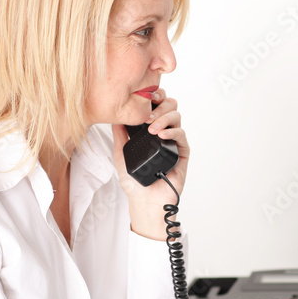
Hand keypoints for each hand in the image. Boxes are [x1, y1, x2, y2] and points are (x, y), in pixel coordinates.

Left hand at [111, 89, 189, 240]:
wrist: (145, 201)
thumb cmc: (134, 182)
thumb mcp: (120, 155)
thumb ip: (119, 136)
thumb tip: (115, 117)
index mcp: (150, 130)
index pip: (156, 106)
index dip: (154, 98)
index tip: (146, 97)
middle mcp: (164, 133)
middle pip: (169, 106)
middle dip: (160, 105)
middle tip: (149, 114)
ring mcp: (173, 142)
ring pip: (176, 117)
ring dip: (164, 118)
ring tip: (153, 128)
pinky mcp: (182, 153)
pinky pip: (181, 135)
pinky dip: (172, 132)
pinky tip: (162, 135)